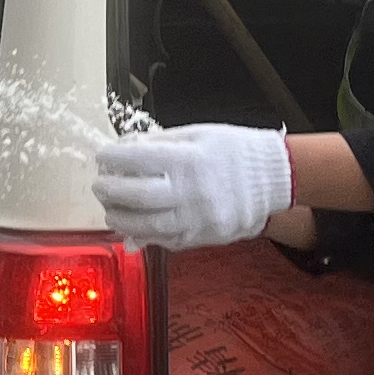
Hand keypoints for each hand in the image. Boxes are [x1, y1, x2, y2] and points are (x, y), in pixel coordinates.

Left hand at [90, 125, 293, 249]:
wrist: (274, 177)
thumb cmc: (236, 151)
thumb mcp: (197, 133)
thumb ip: (160, 143)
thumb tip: (126, 150)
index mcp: (188, 160)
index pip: (136, 159)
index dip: (112, 158)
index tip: (102, 156)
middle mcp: (191, 191)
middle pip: (136, 196)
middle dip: (110, 191)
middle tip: (100, 185)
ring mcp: (198, 218)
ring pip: (147, 225)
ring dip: (122, 218)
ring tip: (111, 209)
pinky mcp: (203, 236)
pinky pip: (166, 241)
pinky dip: (145, 234)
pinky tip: (133, 226)